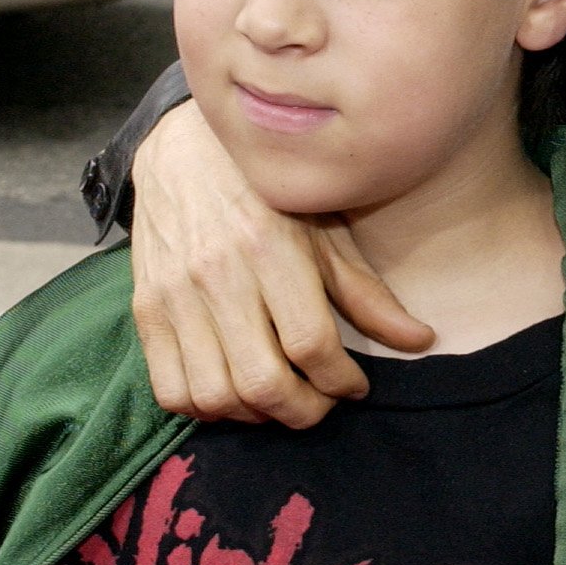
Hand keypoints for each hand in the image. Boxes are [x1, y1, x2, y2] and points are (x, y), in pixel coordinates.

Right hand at [131, 99, 431, 426]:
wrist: (183, 149)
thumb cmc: (266, 189)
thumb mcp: (324, 227)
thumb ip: (365, 291)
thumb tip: (419, 341)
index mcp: (271, 247)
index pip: (311, 343)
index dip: (341, 380)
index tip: (354, 385)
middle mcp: (218, 275)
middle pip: (262, 381)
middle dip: (303, 411)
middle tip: (320, 403)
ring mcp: (175, 295)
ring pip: (215, 395)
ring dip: (255, 415)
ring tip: (279, 398)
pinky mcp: (145, 308)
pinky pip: (170, 388)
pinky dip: (205, 408)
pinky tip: (233, 391)